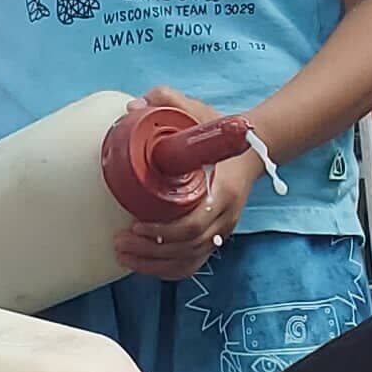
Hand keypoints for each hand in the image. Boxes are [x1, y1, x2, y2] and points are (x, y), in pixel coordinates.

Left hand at [116, 88, 258, 281]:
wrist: (252, 146)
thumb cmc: (218, 132)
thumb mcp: (196, 110)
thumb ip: (167, 101)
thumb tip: (133, 107)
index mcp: (224, 190)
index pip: (194, 223)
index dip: (163, 230)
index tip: (134, 225)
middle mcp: (225, 216)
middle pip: (187, 247)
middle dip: (150, 250)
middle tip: (119, 243)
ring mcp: (222, 230)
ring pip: (188, 260)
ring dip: (154, 263)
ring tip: (123, 254)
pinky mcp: (215, 237)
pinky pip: (192, 264)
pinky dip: (167, 270)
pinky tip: (142, 265)